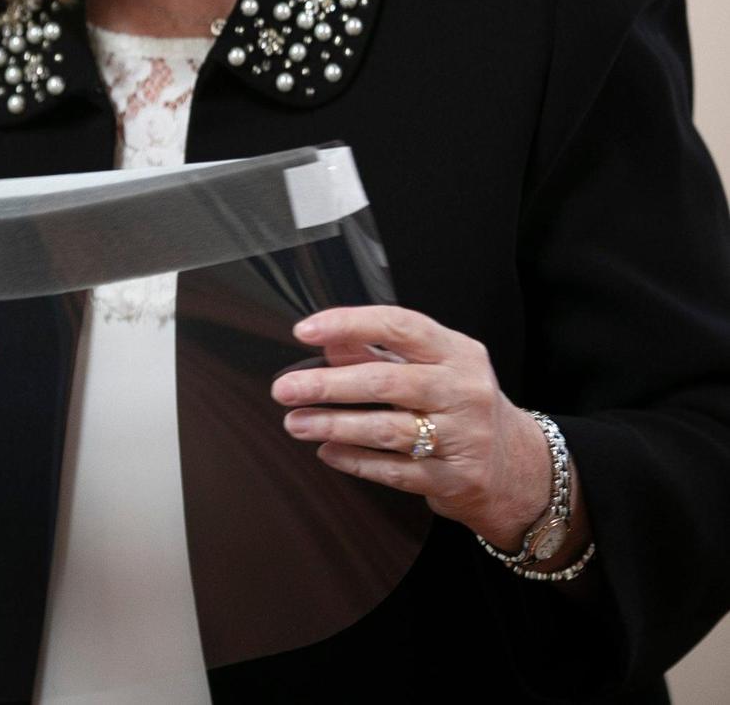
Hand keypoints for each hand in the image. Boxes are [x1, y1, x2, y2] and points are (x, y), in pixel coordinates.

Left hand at [270, 304, 554, 549]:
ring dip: (333, 425)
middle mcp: (463, 391)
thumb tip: (328, 341)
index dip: (349, 324)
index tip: (305, 330)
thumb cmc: (462, 405)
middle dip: (328, 384)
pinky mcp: (453, 480)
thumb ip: (382, 351)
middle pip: (386, 381)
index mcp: (457, 352)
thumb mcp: (436, 367)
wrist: (518, 468)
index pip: (399, 326)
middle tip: (285, 388)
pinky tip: (326, 451)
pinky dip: (355, 460)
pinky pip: (393, 470)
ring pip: (386, 429)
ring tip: (295, 422)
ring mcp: (462, 438)